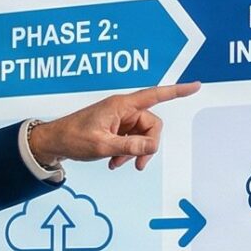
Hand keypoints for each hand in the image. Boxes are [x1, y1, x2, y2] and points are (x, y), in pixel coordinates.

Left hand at [26, 81, 200, 170]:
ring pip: (142, 136)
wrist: (53, 143)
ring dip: (134, 152)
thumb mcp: (102, 146)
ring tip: (117, 164)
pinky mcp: (116, 129)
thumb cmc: (73, 138)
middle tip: (138, 165)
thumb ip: (129, 146)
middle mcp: (123, 109)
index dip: (177, 91)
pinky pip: (131, 141)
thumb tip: (152, 147)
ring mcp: (120, 120)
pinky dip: (126, 153)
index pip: (155, 95)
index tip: (196, 86)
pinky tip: (113, 163)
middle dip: (148, 146)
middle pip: (152, 125)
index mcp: (121, 105)